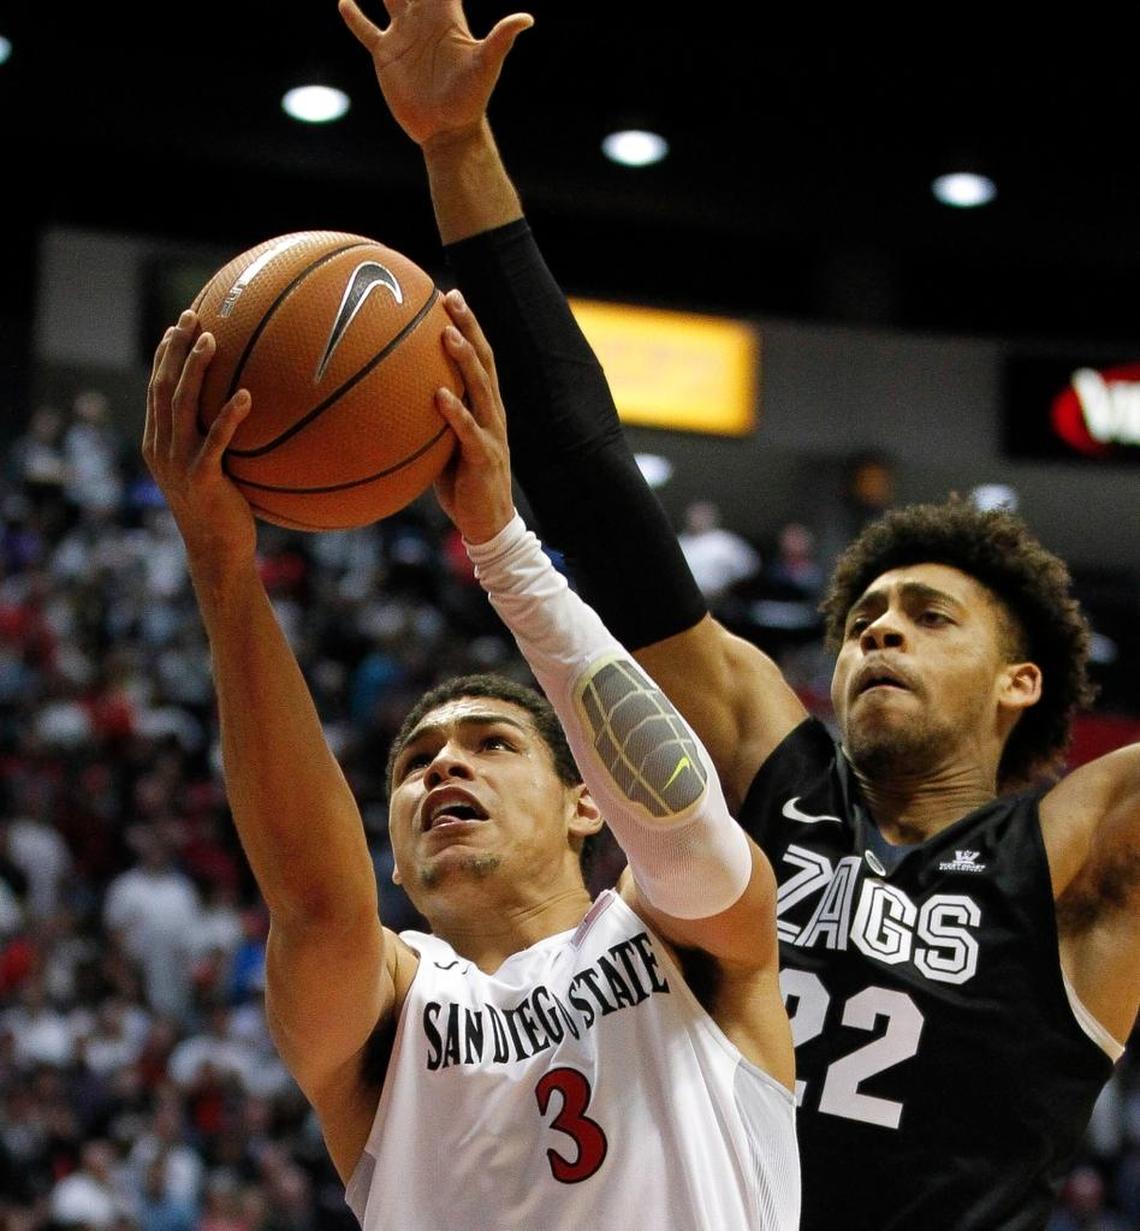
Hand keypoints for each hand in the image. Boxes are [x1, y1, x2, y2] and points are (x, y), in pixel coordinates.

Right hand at [141, 310, 256, 579]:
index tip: (178, 326)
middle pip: (163, 387)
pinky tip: (246, 396)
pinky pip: (215, 441)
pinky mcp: (201, 479)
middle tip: (192, 316)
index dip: (165, 355)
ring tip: (213, 340)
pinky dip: (228, 417)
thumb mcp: (213, 470)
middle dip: (176, 349)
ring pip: (181, 405)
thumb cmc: (223, 511)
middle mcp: (161, 448)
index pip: (156, 389)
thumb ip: (215, 440)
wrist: (217, 552)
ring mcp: (178, 463)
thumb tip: (247, 408)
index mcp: (158, 443)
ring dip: (196, 370)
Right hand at [338, 0, 531, 148]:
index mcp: (444, 16)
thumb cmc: (470, 100)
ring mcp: (402, 35)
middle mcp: (422, 20)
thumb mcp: (486, 66)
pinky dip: (354, 16)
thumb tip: (527, 19)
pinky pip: (366, 29)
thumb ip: (501, 39)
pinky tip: (344, 2)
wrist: (447, 131)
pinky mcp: (385, 55)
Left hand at [431, 290, 514, 543]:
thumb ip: (424, 422)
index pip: (479, 358)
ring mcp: (491, 434)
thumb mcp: (440, 446)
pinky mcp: (483, 458)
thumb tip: (384, 404)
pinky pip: (469, 430)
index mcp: (485, 407)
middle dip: (469, 326)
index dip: (467, 326)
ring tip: (447, 333)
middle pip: (484, 361)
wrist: (487, 524)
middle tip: (450, 297)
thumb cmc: (460, 485)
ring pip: (482, 387)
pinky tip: (440, 395)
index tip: (447, 296)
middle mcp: (492, 414)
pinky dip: (456, 411)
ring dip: (465, 358)